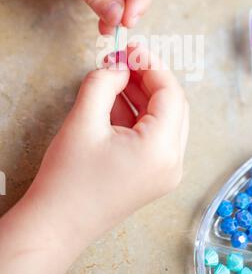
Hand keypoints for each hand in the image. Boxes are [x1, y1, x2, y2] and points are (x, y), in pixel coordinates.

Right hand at [0, 45, 188, 273]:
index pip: (170, 93)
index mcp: (162, 150)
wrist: (57, 225)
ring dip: (143, 95)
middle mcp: (173, 162)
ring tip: (117, 78)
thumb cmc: (67, 178)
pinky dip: (139, 115)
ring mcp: (166, 172)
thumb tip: (121, 67)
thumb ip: (104, 83)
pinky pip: (155, 135)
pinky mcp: (154, 175)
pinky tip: (117, 101)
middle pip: (172, 105)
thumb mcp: (83, 119)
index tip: (132, 48)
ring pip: (165, 119)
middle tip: (124, 61)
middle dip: (149, 78)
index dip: (152, 65)